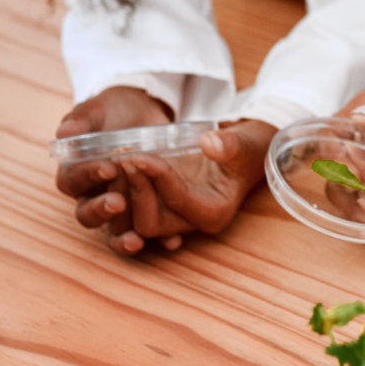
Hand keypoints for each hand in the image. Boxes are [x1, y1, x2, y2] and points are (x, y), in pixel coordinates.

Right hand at [53, 86, 172, 252]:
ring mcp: (120, 205)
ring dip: (123, 239)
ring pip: (113, 231)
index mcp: (76, 172)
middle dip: (101, 211)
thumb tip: (65, 133)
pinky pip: (149, 231)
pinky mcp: (145, 210)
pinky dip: (159, 241)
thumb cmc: (112, 111)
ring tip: (137, 240)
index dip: (87, 176)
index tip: (108, 167)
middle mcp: (94, 195)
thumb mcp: (97, 109)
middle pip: (87, 214)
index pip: (73, 181)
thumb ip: (80, 120)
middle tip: (118, 202)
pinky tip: (173, 242)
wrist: (142, 112)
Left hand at [107, 120, 276, 254]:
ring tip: (116, 164)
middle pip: (149, 223)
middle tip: (125, 160)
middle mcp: (190, 221)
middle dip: (134, 193)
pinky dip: (122, 193)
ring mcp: (173, 215)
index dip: (156, 178)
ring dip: (121, 196)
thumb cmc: (248, 148)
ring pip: (134, 221)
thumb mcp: (244, 142)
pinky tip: (116, 169)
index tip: (140, 155)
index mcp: (213, 213)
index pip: (176, 201)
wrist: (246, 151)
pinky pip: (132, 210)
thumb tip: (210, 143)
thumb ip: (229, 144)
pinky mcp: (161, 205)